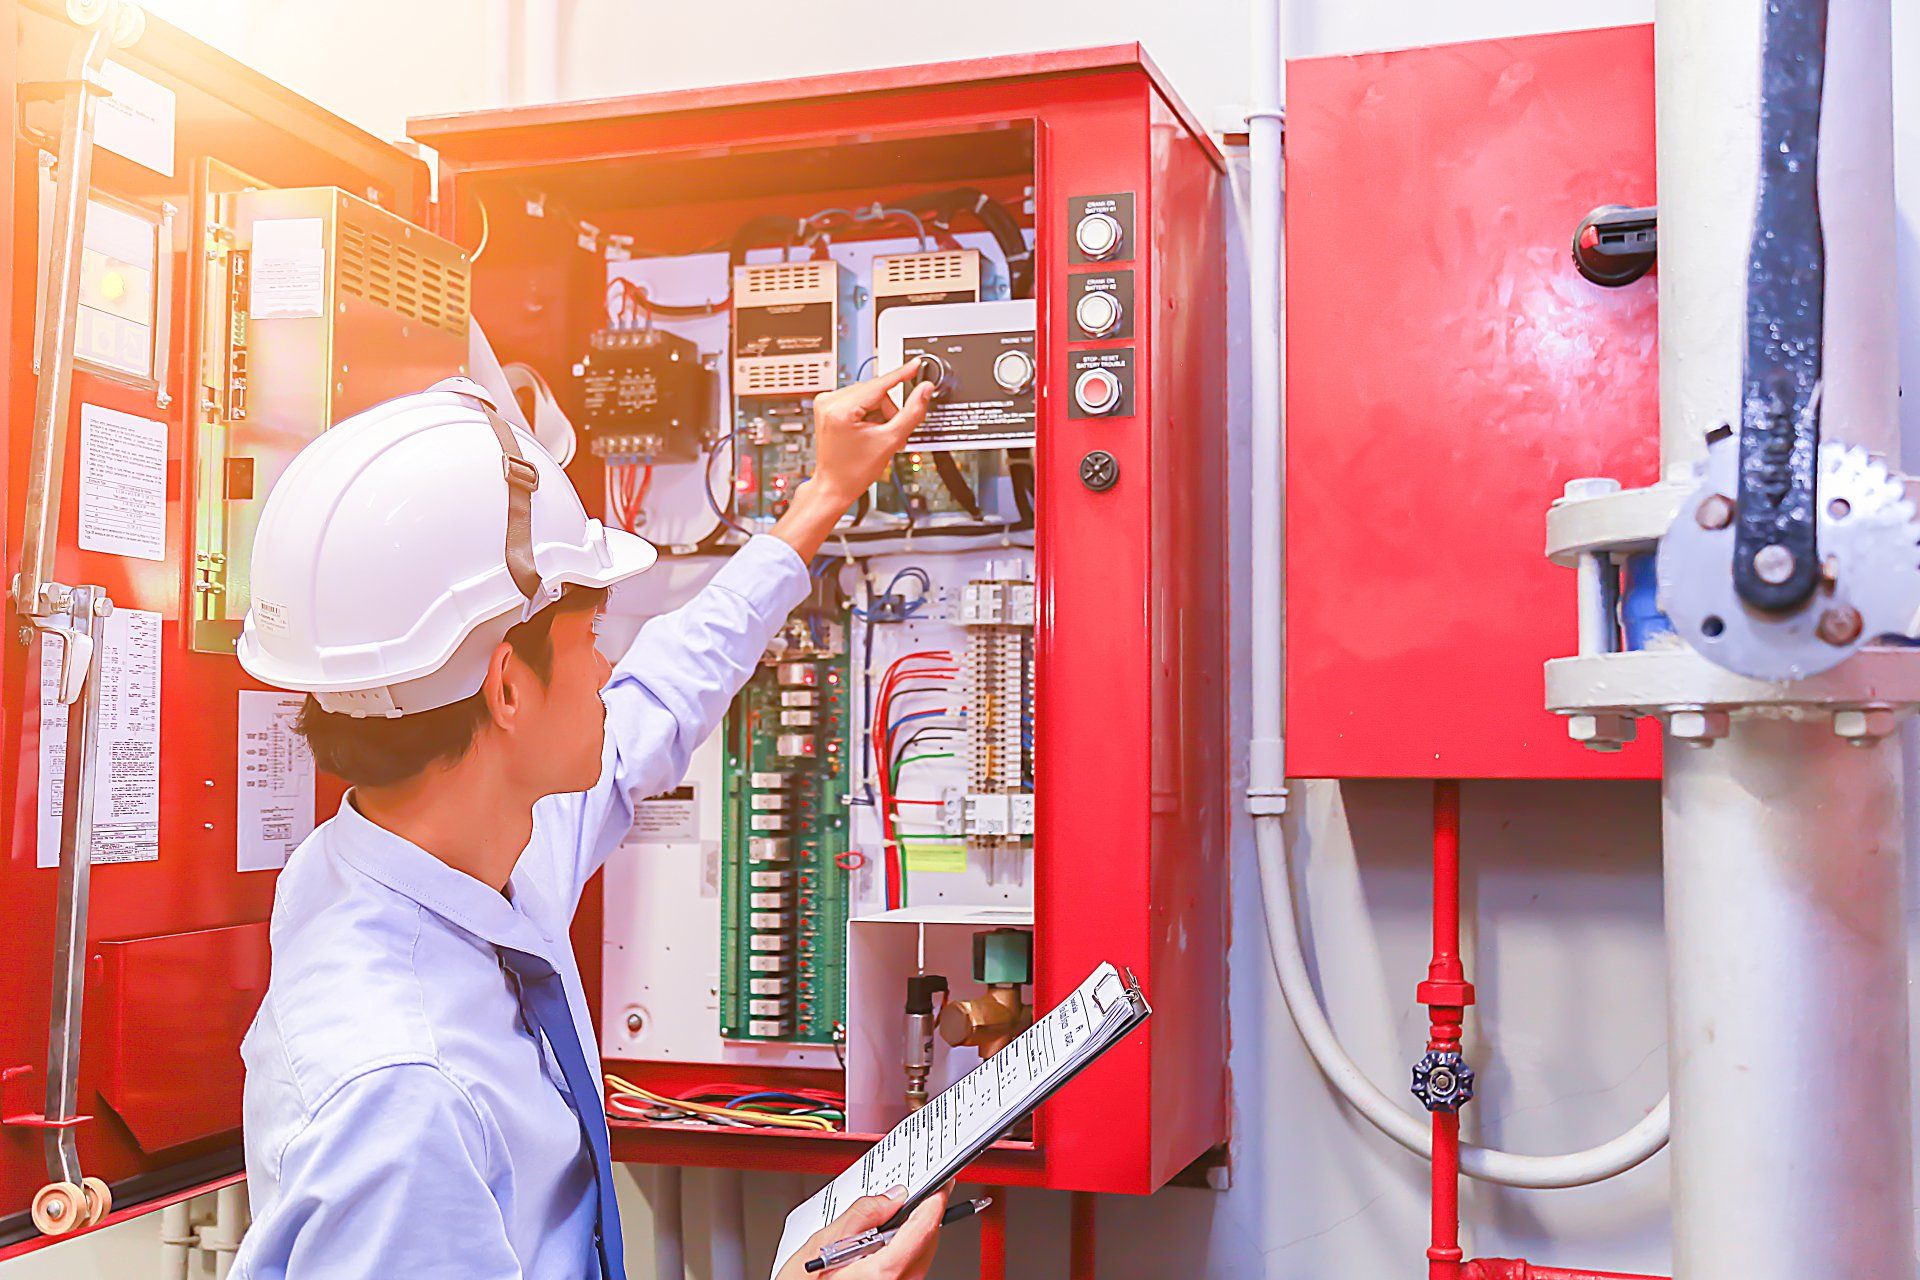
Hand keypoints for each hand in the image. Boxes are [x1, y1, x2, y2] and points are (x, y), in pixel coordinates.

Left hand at [767, 361, 935, 560]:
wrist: (834, 485)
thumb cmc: (854, 471)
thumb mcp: (890, 441)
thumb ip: (911, 412)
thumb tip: (924, 390)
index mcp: (841, 409)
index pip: (879, 384)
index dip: (902, 374)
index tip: (916, 364)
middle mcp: (829, 401)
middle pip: (875, 391)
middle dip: (888, 410)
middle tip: (889, 432)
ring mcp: (825, 402)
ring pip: (868, 395)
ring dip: (878, 412)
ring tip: (876, 435)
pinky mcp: (826, 406)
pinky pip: (857, 399)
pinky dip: (867, 412)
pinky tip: (866, 430)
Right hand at [775, 1184, 950, 1279]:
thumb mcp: (822, 1245)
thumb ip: (861, 1215)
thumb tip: (891, 1197)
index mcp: (885, 1272)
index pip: (925, 1227)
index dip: (935, 1200)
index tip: (941, 1184)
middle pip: (927, 1243)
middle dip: (922, 1216)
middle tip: (913, 1195)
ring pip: (921, 1257)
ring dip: (912, 1235)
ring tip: (886, 1222)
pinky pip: (909, 1270)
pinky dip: (903, 1252)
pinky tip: (881, 1246)